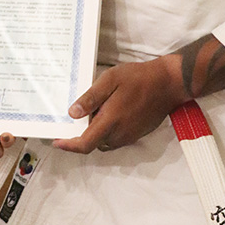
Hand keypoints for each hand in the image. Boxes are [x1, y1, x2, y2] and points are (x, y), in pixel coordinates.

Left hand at [53, 58, 187, 154]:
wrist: (168, 84)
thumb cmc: (138, 78)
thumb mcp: (110, 80)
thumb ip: (91, 98)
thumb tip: (72, 113)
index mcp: (110, 122)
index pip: (85, 144)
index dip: (69, 146)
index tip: (56, 142)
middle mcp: (119, 134)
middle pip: (93, 143)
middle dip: (82, 134)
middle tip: (75, 116)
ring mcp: (129, 136)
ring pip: (104, 141)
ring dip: (96, 131)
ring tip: (93, 110)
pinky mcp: (136, 134)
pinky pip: (115, 137)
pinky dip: (107, 130)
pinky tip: (108, 111)